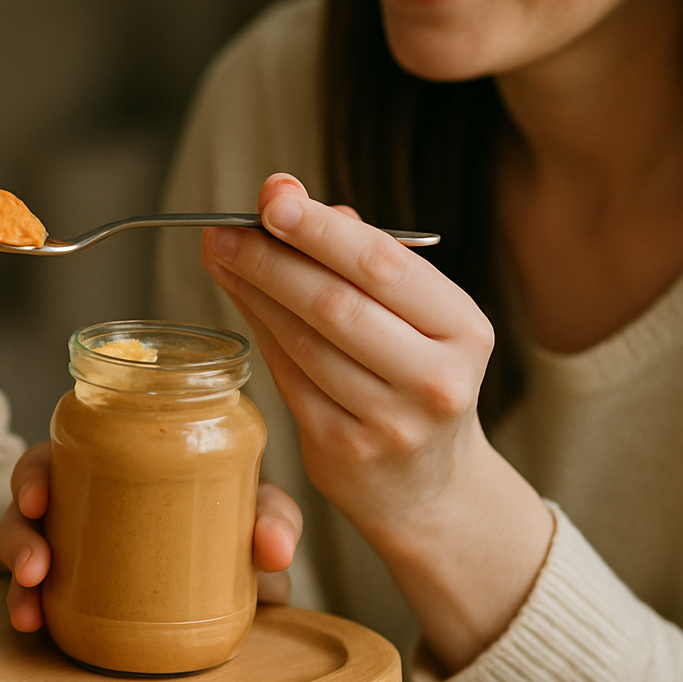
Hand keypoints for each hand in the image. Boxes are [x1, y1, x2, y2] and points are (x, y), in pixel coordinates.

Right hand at [0, 442, 302, 632]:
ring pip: (25, 549)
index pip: (57, 457)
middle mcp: (84, 501)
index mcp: (114, 465)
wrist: (245, 582)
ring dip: (22, 576)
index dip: (35, 474)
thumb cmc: (238, 522)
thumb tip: (273, 549)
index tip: (36, 497)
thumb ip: (273, 519)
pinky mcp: (74, 589)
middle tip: (34, 565)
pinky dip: (30, 607)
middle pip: (29, 506)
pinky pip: (39, 593)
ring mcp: (76, 546)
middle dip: (19, 534)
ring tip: (29, 607)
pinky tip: (33, 623)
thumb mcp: (255, 511)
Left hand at [201, 172, 495, 534]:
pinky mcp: (344, 450)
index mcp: (463, 330)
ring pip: (303, 340)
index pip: (383, 266)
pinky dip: (258, 329)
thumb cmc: (412, 373)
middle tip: (223, 228)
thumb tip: (284, 194)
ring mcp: (390, 422)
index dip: (320, 230)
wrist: (429, 486)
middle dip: (272, 258)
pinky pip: (287, 375)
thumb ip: (354, 253)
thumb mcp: (413, 314)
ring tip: (219, 254)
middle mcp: (436, 379)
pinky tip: (237, 298)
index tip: (272, 198)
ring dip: (252, 290)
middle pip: (335, 304)